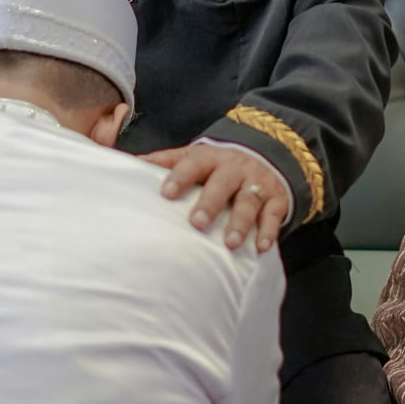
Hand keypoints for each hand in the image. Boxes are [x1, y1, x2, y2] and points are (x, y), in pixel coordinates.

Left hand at [143, 143, 288, 252]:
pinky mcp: (277, 199)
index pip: (193, 164)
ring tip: (230, 243)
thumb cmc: (217, 166)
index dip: (180, 177)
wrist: (267, 156)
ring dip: (240, 222)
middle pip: (222, 183)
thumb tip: (127, 162)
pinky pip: (274, 215)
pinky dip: (269, 231)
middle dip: (210, 202)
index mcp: (209, 158)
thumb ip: (164, 161)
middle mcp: (234, 168)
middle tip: (196, 223)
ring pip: (249, 200)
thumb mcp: (193, 158)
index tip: (166, 193)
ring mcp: (257, 182)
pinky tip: (260, 247)